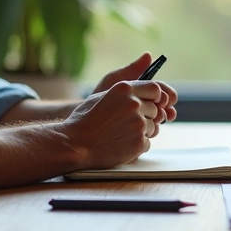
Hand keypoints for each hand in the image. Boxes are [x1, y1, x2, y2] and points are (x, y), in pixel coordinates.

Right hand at [61, 79, 177, 168]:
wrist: (75, 144)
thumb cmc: (84, 120)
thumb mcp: (102, 96)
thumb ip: (125, 91)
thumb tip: (142, 85)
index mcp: (125, 89)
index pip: (155, 88)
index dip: (155, 97)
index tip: (151, 103)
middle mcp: (134, 104)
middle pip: (155, 109)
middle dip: (145, 116)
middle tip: (126, 123)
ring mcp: (138, 124)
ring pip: (153, 127)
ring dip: (141, 132)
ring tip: (120, 134)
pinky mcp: (139, 142)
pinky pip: (147, 142)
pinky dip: (137, 145)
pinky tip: (120, 144)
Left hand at [91, 52, 178, 123]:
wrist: (88, 117)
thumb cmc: (101, 95)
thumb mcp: (116, 80)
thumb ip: (132, 69)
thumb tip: (148, 55)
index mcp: (144, 89)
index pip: (162, 90)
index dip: (166, 94)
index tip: (163, 100)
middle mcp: (147, 103)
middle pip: (166, 105)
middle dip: (166, 108)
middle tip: (161, 111)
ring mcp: (144, 118)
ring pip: (160, 119)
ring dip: (160, 119)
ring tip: (154, 120)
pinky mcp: (139, 131)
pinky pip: (151, 131)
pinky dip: (152, 130)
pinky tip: (147, 130)